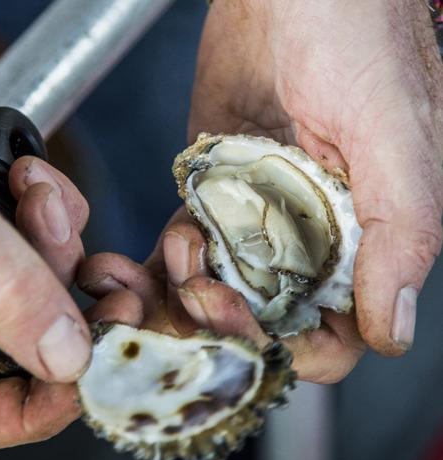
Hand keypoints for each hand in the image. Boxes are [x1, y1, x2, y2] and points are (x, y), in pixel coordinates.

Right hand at [0, 2, 90, 452]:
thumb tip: (60, 357)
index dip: (13, 411)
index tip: (77, 386)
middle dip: (50, 310)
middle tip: (92, 286)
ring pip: (24, 282)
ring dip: (52, 247)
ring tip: (37, 194)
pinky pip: (31, 230)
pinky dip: (48, 207)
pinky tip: (31, 173)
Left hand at [188, 1, 442, 359]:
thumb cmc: (358, 38)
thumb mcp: (395, 133)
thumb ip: (402, 230)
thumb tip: (393, 329)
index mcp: (365, 241)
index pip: (332, 334)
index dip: (289, 347)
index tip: (241, 321)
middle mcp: (311, 241)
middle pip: (263, 322)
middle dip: (219, 322)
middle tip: (192, 291)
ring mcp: (256, 220)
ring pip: (216, 292)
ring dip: (179, 298)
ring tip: (164, 260)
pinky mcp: (211, 194)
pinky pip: (184, 249)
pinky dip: (156, 268)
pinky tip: (132, 265)